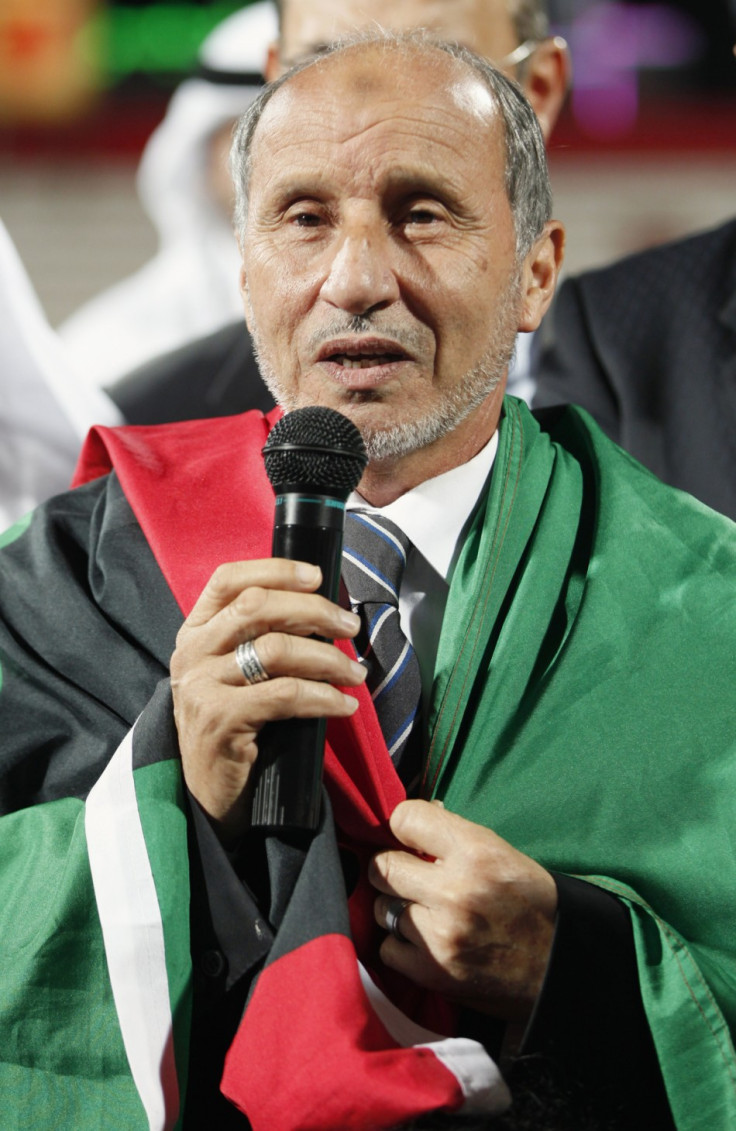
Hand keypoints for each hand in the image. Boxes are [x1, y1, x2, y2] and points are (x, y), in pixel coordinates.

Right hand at [170, 559, 365, 840]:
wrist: (209, 789)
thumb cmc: (234, 722)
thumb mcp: (235, 670)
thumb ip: (259, 636)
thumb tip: (323, 611)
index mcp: (195, 629)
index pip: (229, 580)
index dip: (276, 570)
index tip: (318, 576)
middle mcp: (192, 651)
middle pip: (257, 607)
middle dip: (314, 611)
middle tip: (350, 628)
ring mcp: (201, 685)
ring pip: (276, 650)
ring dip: (327, 659)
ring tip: (356, 673)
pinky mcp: (219, 719)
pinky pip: (284, 695)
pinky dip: (323, 697)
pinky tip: (344, 705)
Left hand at [370, 800, 556, 1022]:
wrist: (559, 968)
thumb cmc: (531, 904)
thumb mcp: (500, 854)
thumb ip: (451, 838)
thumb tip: (405, 823)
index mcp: (476, 851)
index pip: (404, 818)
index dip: (404, 827)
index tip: (411, 837)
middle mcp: (454, 891)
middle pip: (381, 866)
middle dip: (393, 868)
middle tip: (410, 876)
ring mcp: (439, 935)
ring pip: (382, 907)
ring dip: (398, 908)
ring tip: (426, 913)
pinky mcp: (431, 972)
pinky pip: (387, 947)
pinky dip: (402, 945)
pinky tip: (427, 941)